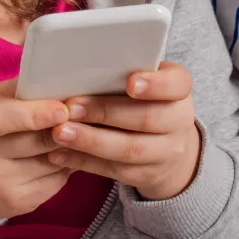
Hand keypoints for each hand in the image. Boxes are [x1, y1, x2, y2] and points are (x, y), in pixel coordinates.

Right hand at [0, 79, 74, 220]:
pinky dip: (65, 166)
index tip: (62, 109)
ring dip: (70, 147)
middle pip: (37, 140)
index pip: (0, 117)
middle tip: (82, 117)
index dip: (36, 113)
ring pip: (53, 161)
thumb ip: (18, 90)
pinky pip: (56, 181)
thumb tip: (60, 80)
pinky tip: (62, 156)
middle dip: (66, 128)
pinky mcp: (16, 204)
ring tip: (76, 134)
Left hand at [45, 63, 201, 199]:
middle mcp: (178, 122)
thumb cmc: (146, 101)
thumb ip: (124, 71)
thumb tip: (81, 63)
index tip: (130, 82)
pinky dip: (83, 161)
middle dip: (105, 112)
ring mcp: (165, 152)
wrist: (169, 148)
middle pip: (146, 118)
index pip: (177, 84)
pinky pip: (113, 170)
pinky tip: (59, 154)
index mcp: (179, 91)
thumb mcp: (148, 82)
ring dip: (90, 141)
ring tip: (59, 132)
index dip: (155, 84)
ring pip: (128, 149)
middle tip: (71, 108)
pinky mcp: (145, 175)